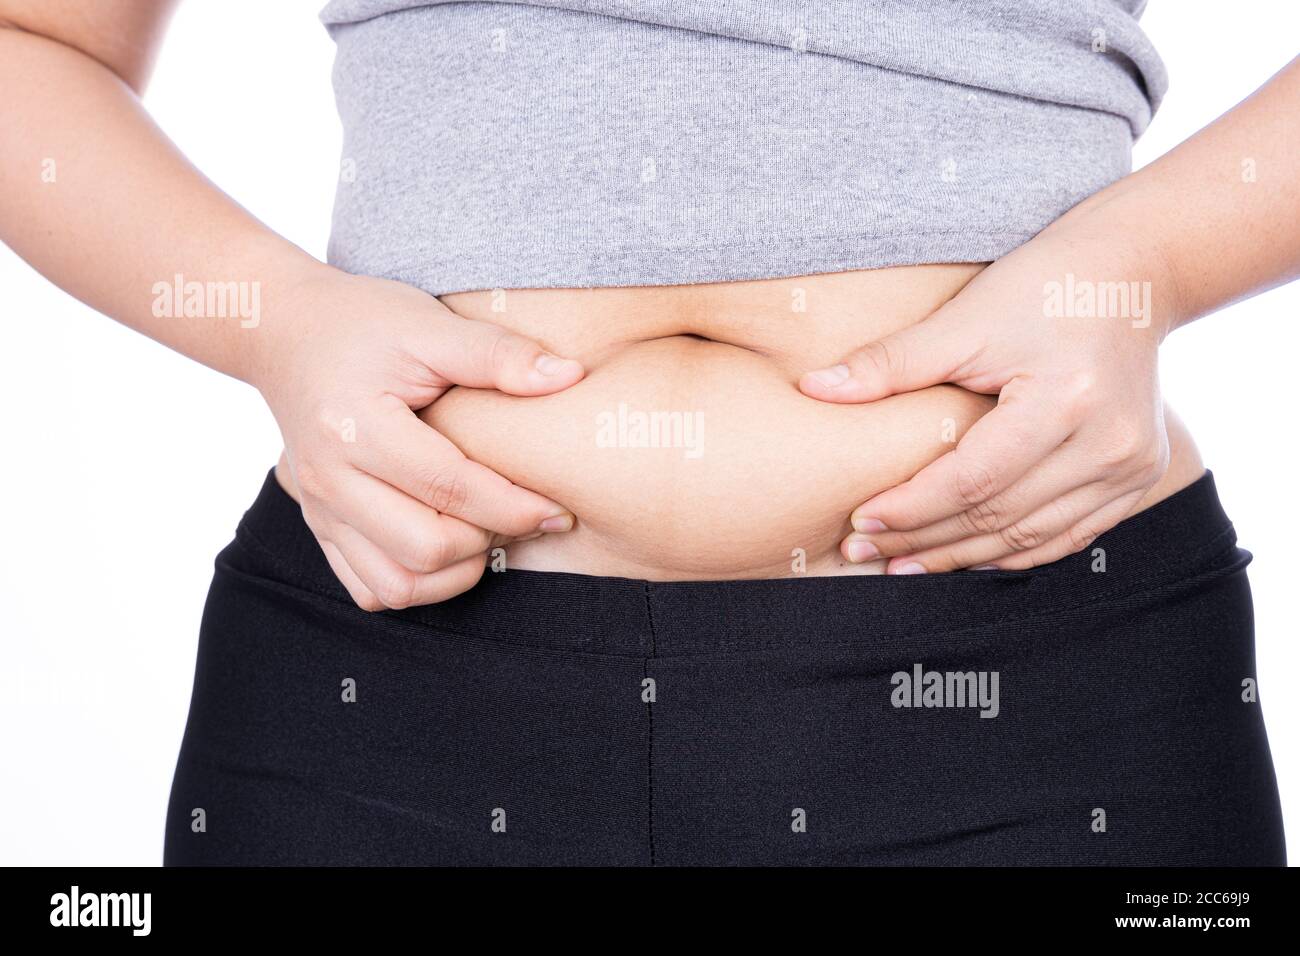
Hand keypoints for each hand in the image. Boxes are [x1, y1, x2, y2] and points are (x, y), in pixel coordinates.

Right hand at [256, 269, 583, 608]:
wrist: (285, 331)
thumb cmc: (363, 323)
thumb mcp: (430, 325)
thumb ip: (498, 354)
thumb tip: (569, 377)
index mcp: (357, 427)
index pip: (450, 489)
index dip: (514, 505)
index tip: (558, 506)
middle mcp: (329, 479)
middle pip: (425, 547)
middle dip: (490, 539)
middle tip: (525, 514)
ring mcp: (319, 510)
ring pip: (396, 585)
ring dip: (456, 573)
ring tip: (490, 534)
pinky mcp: (320, 526)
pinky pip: (370, 589)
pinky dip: (418, 585)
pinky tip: (450, 549)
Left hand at [799, 228, 1175, 572]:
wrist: (1132, 275)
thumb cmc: (1041, 288)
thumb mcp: (965, 319)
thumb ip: (890, 362)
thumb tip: (814, 389)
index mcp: (1066, 401)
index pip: (973, 480)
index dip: (911, 508)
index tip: (859, 522)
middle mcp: (1109, 444)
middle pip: (998, 517)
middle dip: (924, 540)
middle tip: (863, 552)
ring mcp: (1132, 466)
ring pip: (1031, 538)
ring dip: (962, 558)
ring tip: (902, 566)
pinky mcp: (1139, 476)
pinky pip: (1068, 536)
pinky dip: (1013, 554)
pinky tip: (964, 559)